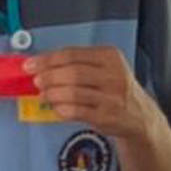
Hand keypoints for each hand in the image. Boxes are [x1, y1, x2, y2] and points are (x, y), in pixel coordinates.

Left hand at [24, 46, 160, 140]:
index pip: (71, 54)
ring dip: (52, 93)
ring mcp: (111, 97)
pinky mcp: (106, 116)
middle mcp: (113, 75)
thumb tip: (41, 66)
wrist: (139, 115)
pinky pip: (77, 111)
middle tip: (36, 80)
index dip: (47, 59)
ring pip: (73, 92)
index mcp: (109, 56)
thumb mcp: (103, 68)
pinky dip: (61, 109)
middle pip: (72, 72)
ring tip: (43, 94)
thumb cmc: (114, 88)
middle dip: (48, 76)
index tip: (31, 64)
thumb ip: (76, 64)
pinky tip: (56, 107)